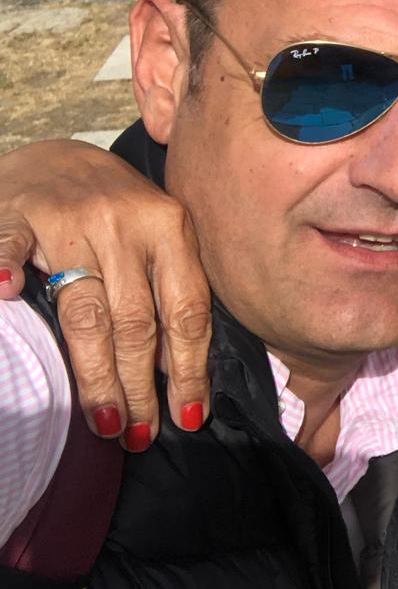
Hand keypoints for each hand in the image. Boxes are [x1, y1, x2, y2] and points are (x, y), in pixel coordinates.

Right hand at [0, 139, 212, 449]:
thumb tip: (182, 376)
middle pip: (136, 321)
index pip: (186, 310)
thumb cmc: (116, 213)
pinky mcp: (18, 216)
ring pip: (86, 310)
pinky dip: (3, 273)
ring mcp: (70, 220)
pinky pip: (10, 249)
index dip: (188, 368)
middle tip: (137, 434)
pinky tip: (5, 296)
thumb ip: (170, 292)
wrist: (58, 154)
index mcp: (170, 230)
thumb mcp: (159, 240)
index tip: (189, 416)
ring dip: (96, 373)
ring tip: (104, 420)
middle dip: (139, 385)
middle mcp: (126, 224)